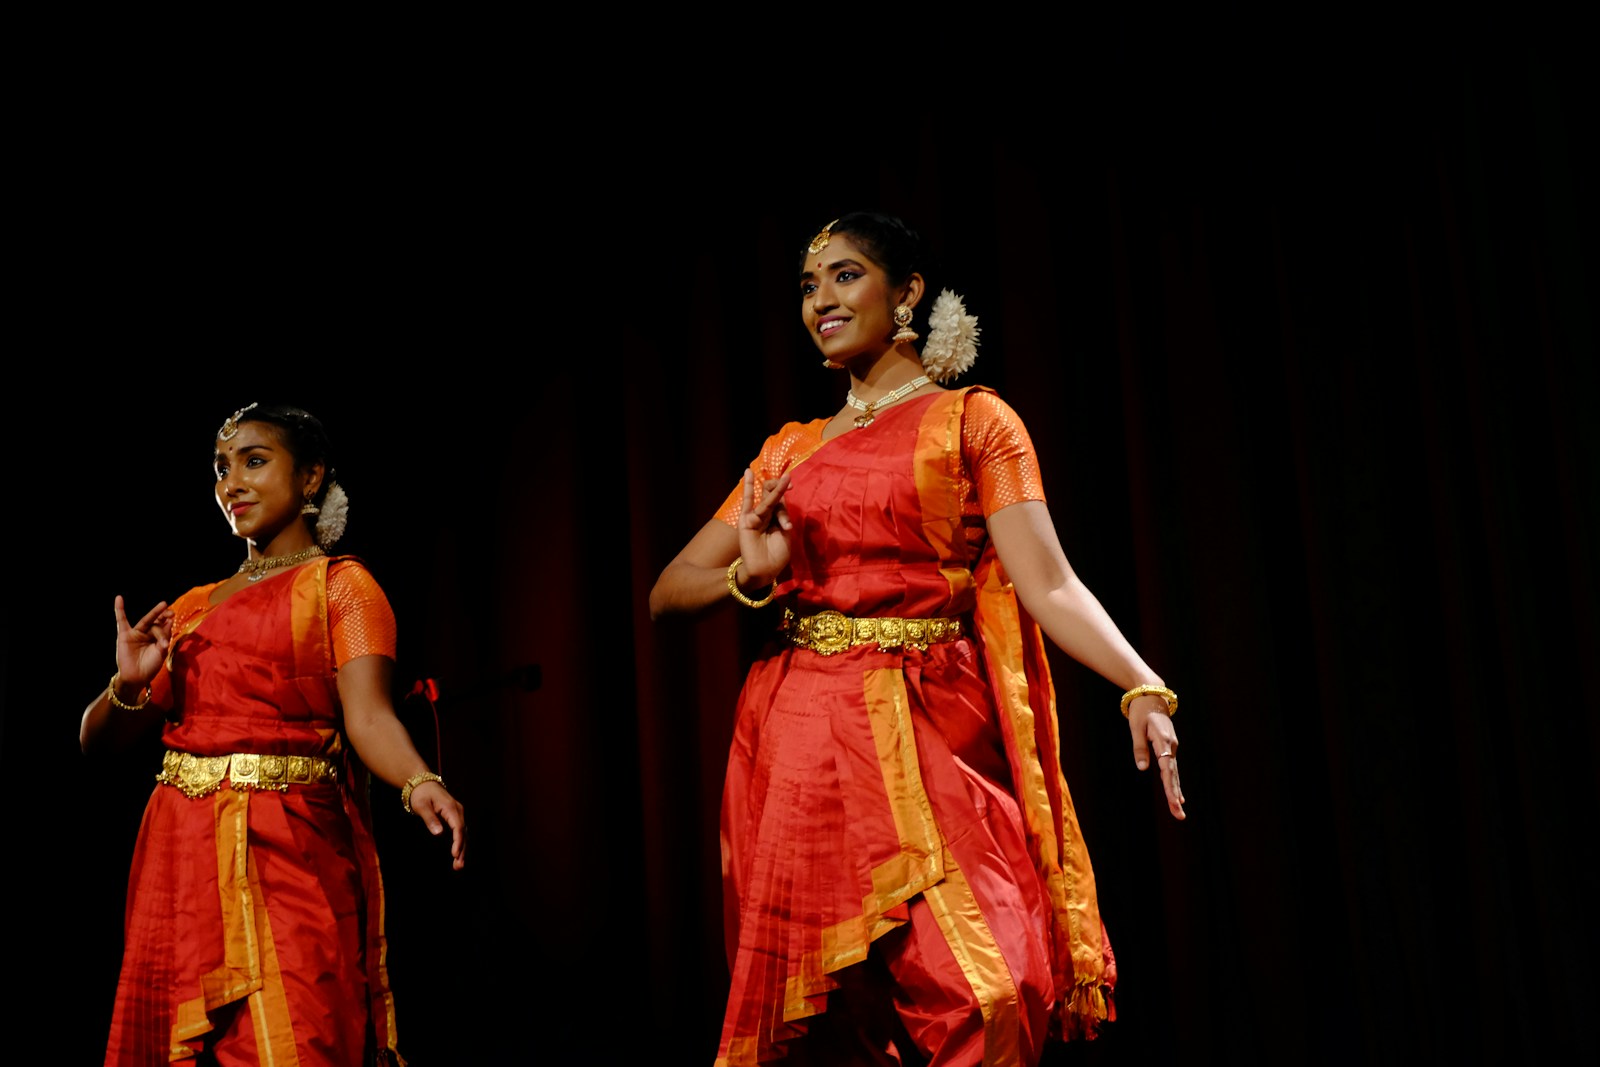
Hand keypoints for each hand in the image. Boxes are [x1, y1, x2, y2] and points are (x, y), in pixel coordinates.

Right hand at [114, 596, 172, 688]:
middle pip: (157, 623)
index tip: (173, 623)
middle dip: (165, 617)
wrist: (136, 678)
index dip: (169, 626)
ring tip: (164, 604)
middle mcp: (147, 634)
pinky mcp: (124, 635)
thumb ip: (164, 638)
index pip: (164, 628)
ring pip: (146, 621)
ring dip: (155, 613)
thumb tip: (169, 623)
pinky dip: (119, 610)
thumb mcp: (161, 652)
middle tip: (171, 612)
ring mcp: (136, 634)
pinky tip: (119, 599)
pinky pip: (121, 621)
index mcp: (157, 638)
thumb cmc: (150, 667)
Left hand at [407, 780, 466, 869]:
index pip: (458, 827)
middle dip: (462, 850)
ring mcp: (457, 814)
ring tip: (458, 866)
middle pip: (463, 833)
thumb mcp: (421, 806)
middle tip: (458, 866)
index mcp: (451, 808)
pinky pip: (460, 832)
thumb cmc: (421, 795)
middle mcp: (458, 811)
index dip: (458, 842)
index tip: (455, 854)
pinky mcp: (454, 818)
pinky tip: (457, 855)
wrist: (423, 784)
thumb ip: (430, 819)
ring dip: (462, 849)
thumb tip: (439, 834)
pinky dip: (459, 844)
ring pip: (463, 834)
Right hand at [736, 468, 792, 586]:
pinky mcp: (746, 520)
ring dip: (774, 487)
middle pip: (773, 496)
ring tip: (784, 477)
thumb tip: (781, 500)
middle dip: (781, 488)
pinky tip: (748, 472)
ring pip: (765, 498)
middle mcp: (765, 516)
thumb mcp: (785, 534)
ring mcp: (755, 517)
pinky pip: (747, 501)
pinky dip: (747, 487)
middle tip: (789, 479)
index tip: (792, 485)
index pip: (781, 502)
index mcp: (776, 520)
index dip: (786, 494)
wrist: (764, 570)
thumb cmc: (777, 556)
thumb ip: (783, 517)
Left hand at [1129, 695, 1184, 819]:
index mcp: (1164, 741)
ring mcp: (1172, 747)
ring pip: (1174, 773)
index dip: (1170, 786)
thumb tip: (1143, 768)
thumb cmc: (1141, 711)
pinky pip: (1172, 768)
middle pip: (1173, 775)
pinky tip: (1178, 796)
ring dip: (1175, 792)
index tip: (1173, 801)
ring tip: (1178, 811)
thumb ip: (1140, 748)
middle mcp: (1171, 746)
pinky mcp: (1169, 747)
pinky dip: (1174, 782)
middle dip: (1175, 796)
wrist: (1152, 696)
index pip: (1167, 768)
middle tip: (1179, 815)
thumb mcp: (1135, 728)